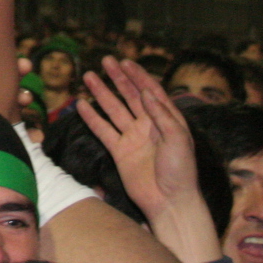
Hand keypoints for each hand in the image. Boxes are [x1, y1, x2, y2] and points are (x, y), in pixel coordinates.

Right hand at [77, 57, 200, 221]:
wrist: (169, 201)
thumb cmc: (181, 171)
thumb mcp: (179, 139)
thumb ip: (162, 115)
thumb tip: (146, 92)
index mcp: (165, 119)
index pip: (151, 91)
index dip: (139, 76)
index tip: (126, 62)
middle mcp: (148, 125)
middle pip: (130, 95)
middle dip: (118, 78)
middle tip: (105, 61)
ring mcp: (133, 137)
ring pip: (114, 109)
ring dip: (102, 93)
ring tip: (88, 76)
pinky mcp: (120, 152)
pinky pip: (103, 131)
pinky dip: (92, 118)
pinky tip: (81, 105)